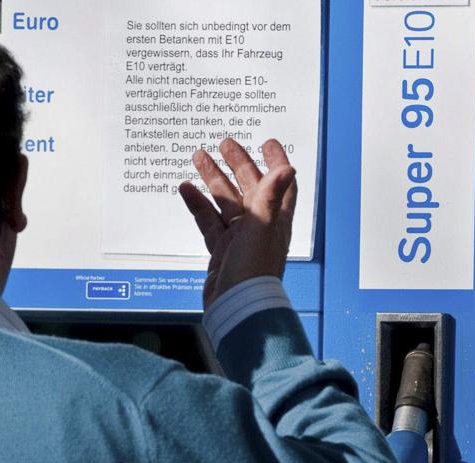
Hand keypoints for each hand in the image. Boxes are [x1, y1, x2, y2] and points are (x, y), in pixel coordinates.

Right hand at [179, 138, 297, 307]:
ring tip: (199, 157)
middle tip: (224, 143)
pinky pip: (209, 221)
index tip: (267, 142)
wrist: (236, 307)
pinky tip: (186, 189)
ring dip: (213, 179)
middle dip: (238, 164)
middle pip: (249, 187)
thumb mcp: (262, 229)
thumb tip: (288, 168)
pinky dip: (198, 205)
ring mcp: (239, 237)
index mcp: (276, 220)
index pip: (282, 185)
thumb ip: (270, 197)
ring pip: (225, 201)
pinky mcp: (221, 249)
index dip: (277, 162)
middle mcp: (259, 226)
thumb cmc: (254, 271)